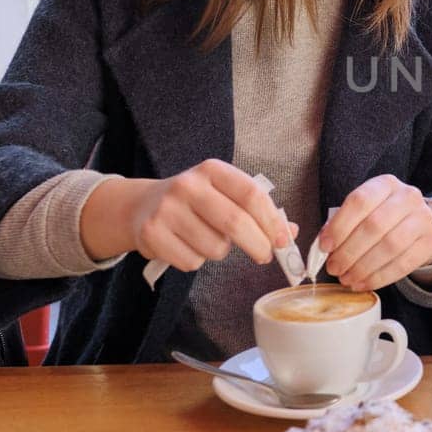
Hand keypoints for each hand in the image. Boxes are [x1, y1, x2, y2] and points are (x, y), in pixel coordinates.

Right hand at [81, 158, 292, 270]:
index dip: (272, 221)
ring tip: (209, 239)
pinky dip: (197, 261)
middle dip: (258, 245)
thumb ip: (258, 211)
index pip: (252, 194)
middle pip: (236, 223)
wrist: (142, 206)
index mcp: (212, 170)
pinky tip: (186, 246)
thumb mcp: (225, 195)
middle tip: (264, 255)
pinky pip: (192, 261)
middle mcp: (188, 185)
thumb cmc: (196, 202)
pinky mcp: (152, 234)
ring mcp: (167, 209)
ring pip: (215, 248)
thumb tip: (289, 233)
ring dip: (221, 252)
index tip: (282, 240)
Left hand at [320, 175, 431, 290]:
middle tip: (334, 268)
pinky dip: (379, 277)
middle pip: (374, 226)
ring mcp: (422, 219)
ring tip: (346, 278)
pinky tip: (363, 283)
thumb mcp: (366, 211)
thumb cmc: (384, 217)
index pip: (360, 201)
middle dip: (349, 251)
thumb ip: (343, 224)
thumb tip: (323, 246)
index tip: (325, 246)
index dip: (339, 226)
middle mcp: (407, 197)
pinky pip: (403, 264)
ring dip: (363, 267)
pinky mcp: (430, 242)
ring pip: (389, 246)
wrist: (421, 225)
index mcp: (385, 184)